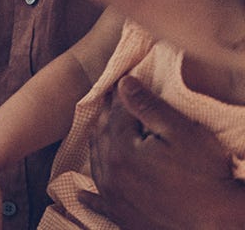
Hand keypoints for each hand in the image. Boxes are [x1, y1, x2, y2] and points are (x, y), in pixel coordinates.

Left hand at [81, 76, 244, 228]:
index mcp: (120, 150)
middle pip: (102, 138)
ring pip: (97, 166)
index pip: (116, 116)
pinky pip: (100, 204)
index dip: (120, 98)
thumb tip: (123, 84)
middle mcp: (110, 174)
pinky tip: (81, 196)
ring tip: (99, 132)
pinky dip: (90, 197)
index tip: (119, 85)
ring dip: (98, 147)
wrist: (218, 223)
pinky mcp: (123, 217)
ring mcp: (114, 198)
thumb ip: (149, 107)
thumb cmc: (205, 176)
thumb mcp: (181, 133)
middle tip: (111, 104)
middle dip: (106, 119)